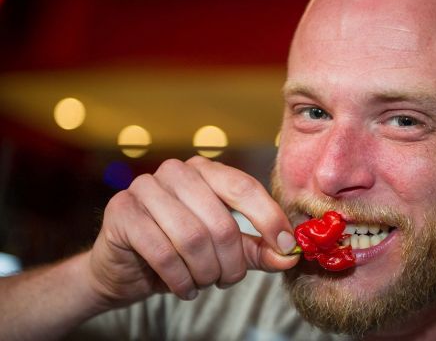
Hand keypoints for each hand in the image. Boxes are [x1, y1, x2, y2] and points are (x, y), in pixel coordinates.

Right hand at [86, 156, 297, 306]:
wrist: (124, 268)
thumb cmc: (179, 252)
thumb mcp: (224, 250)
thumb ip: (257, 249)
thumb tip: (290, 255)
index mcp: (204, 170)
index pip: (244, 187)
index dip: (269, 218)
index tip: (287, 246)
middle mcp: (175, 172)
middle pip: (221, 222)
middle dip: (231, 262)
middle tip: (227, 279)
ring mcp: (144, 187)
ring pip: (193, 238)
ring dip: (205, 272)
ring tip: (203, 282)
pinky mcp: (122, 211)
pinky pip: (163, 252)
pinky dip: (180, 279)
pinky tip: (184, 287)